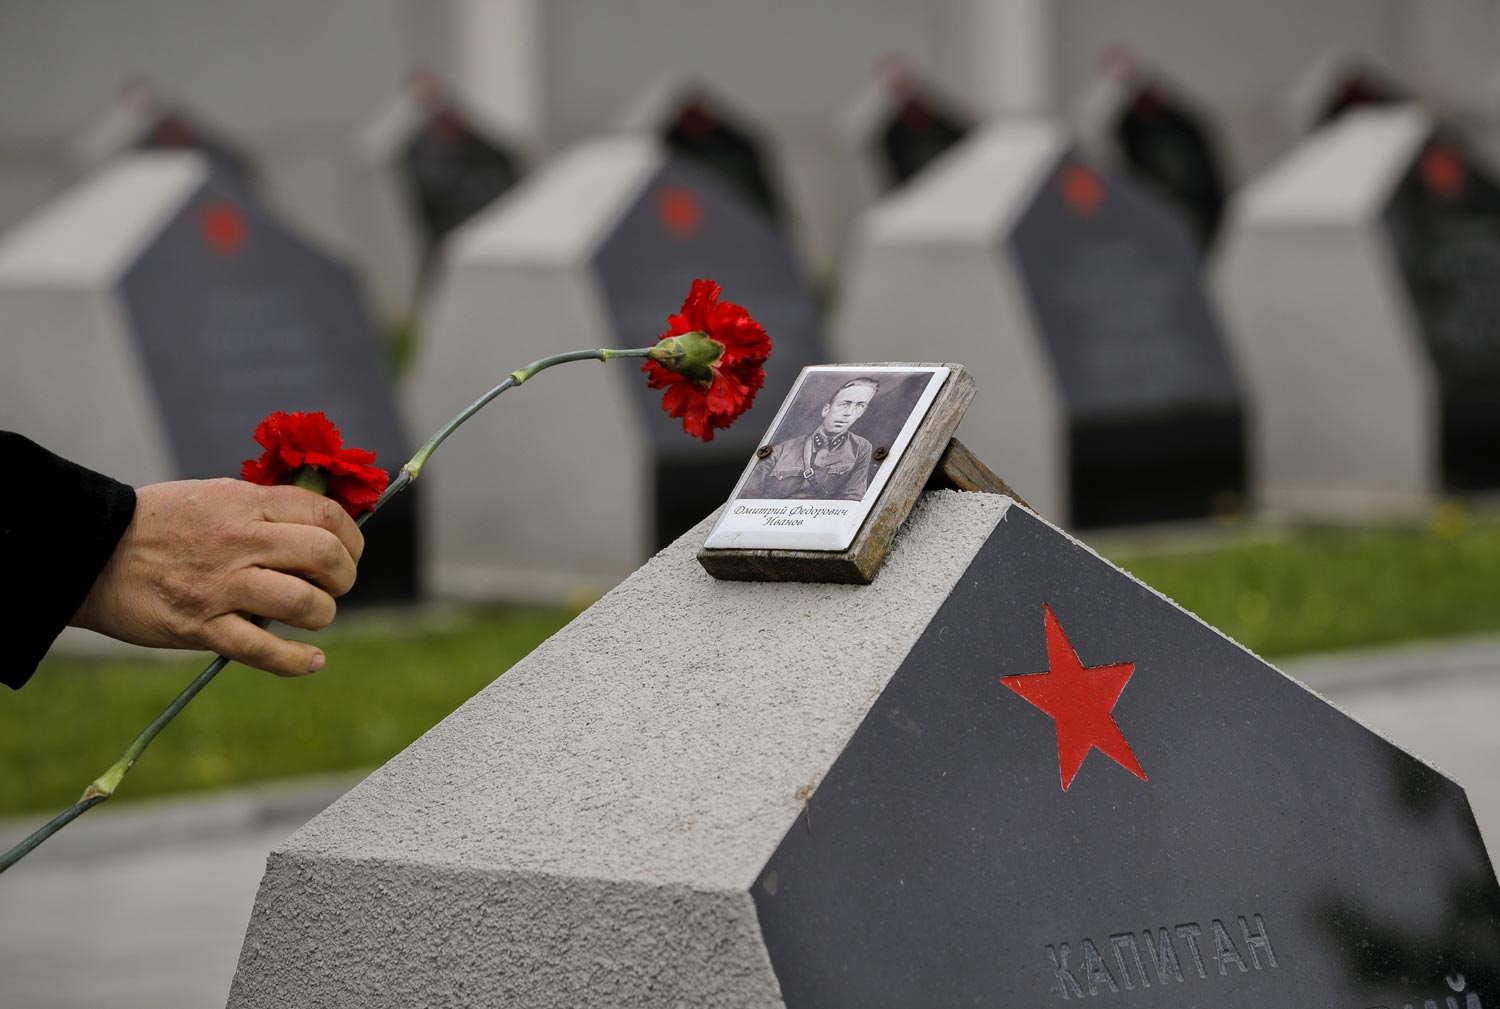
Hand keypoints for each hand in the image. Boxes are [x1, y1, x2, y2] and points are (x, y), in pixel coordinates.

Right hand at [71, 479, 364, 675]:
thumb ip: (266, 508)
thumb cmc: (160, 522)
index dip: (352, 537)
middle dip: (345, 575)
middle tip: (337, 584)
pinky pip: (263, 650)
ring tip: (315, 614)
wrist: (91, 550)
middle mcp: (239, 541)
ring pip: (303, 604)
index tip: (351, 551)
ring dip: (323, 614)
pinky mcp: (201, 627)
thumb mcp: (217, 494)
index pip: (326, 515)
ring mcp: (221, 586)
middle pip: (324, 557)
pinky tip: (312, 661)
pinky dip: (297, 661)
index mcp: (246, 503)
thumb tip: (323, 527)